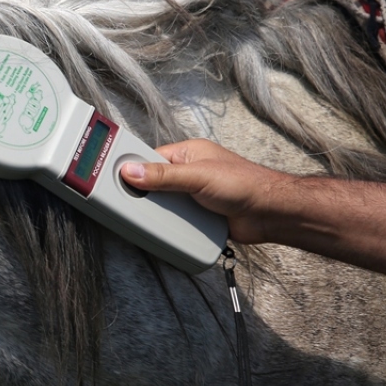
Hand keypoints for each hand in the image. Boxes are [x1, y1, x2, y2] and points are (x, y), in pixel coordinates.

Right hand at [118, 139, 290, 243]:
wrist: (270, 213)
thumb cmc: (244, 183)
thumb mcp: (197, 176)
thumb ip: (163, 175)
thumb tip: (131, 170)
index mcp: (188, 153)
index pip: (150, 159)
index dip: (133, 170)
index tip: (115, 181)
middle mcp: (189, 173)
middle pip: (154, 183)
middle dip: (144, 195)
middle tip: (126, 205)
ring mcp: (193, 195)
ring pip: (163, 204)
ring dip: (157, 213)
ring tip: (142, 220)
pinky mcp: (198, 215)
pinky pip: (176, 220)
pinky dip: (169, 226)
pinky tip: (162, 231)